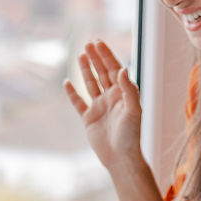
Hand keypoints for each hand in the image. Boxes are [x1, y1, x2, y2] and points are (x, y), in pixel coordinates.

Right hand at [64, 40, 141, 170]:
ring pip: (91, 84)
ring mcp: (99, 107)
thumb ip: (128, 89)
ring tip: (80, 55)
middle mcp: (111, 98)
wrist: (121, 157)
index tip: (98, 43)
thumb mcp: (133, 110)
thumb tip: (122, 68)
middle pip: (102, 73)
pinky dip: (72, 93)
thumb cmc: (131, 135)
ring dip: (86, 70)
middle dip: (95, 58)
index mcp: (123, 94)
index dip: (106, 56)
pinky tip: (67, 82)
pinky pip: (78, 102)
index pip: (114, 70)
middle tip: (88, 44)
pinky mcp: (89, 118)